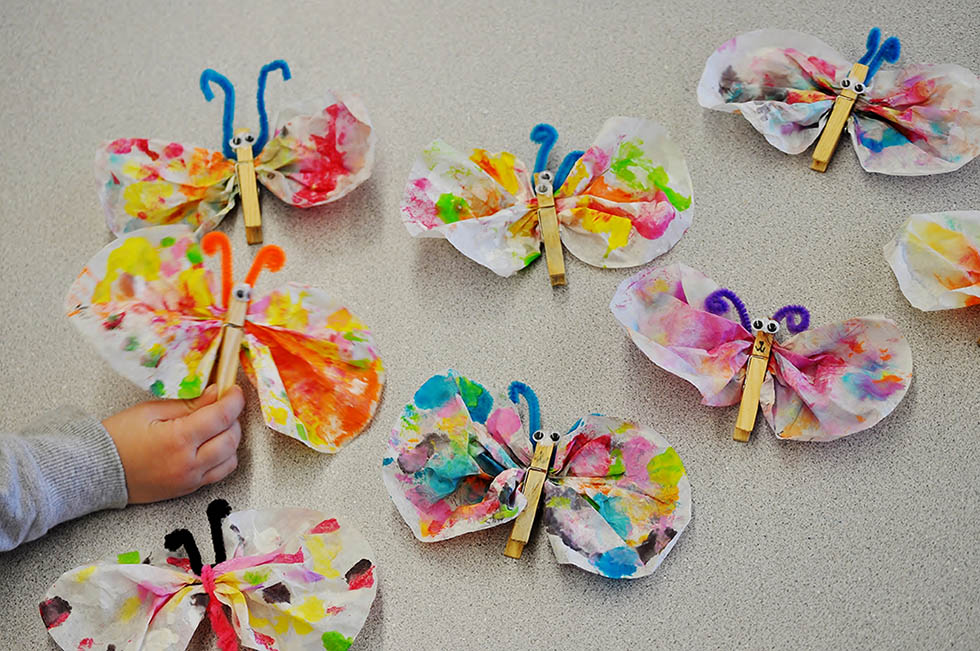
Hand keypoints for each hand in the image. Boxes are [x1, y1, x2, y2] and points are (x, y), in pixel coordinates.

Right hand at [102, 385, 245, 503]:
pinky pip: (219, 473)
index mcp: (178, 440)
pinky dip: (224, 457)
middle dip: (233, 418)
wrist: (96, 470)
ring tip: (217, 425)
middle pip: (231, 439)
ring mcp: (190, 480)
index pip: (222, 417)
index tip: (233, 390)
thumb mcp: (151, 410)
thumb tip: (216, 394)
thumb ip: (188, 403)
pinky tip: (212, 444)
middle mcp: (188, 463)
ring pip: (231, 459)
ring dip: (231, 439)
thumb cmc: (117, 437)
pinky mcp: (188, 489)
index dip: (234, 400)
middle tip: (223, 405)